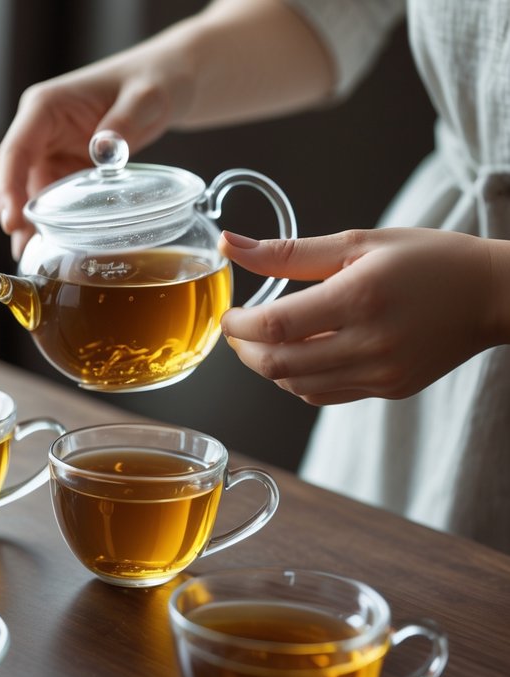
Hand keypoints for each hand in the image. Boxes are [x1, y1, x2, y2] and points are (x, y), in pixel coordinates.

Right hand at [0, 55, 189, 259]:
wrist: (168, 83)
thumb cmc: (155, 80)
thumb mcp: (147, 97)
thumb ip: (125, 121)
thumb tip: (102, 150)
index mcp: (45, 107)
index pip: (15, 150)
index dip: (8, 187)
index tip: (12, 221)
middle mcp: (39, 129)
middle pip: (10, 175)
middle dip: (12, 211)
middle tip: (26, 250)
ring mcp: (49, 150)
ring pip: (24, 191)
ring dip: (27, 223)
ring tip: (35, 260)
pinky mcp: (64, 168)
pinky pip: (47, 198)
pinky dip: (46, 223)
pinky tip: (51, 249)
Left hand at [219, 228, 509, 404]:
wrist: (491, 296)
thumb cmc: (428, 261)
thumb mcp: (359, 243)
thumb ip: (289, 252)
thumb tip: (231, 245)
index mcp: (359, 298)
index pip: (274, 326)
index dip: (239, 326)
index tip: (232, 314)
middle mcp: (368, 343)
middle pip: (277, 364)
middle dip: (245, 350)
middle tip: (240, 331)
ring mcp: (379, 373)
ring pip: (295, 384)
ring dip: (269, 365)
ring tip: (267, 340)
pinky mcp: (387, 390)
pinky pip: (323, 393)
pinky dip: (298, 378)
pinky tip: (301, 354)